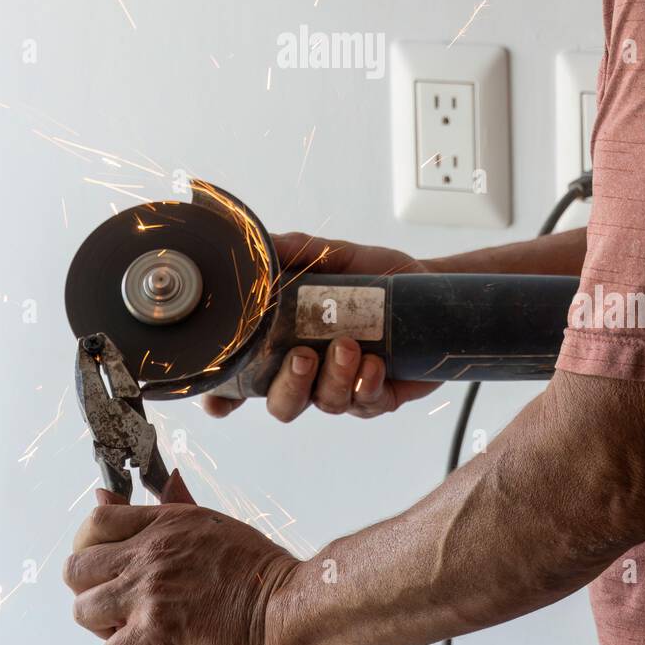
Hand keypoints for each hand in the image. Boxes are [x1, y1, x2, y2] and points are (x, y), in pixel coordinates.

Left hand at [63, 481, 297, 644]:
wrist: (284, 606)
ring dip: (102, 628)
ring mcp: (150, 592)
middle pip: (76, 568)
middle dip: (88, 590)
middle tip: (111, 603)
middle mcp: (150, 553)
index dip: (87, 546)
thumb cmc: (258, 570)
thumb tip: (166, 480)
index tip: (98, 564)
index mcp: (165, 522)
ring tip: (126, 632)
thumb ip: (178, 507)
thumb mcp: (213, 524)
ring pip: (84, 612)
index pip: (96, 523)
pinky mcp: (157, 631)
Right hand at [201, 232, 438, 422]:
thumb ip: (298, 249)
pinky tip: (374, 364)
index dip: (226, 398)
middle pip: (282, 405)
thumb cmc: (375, 277)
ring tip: (348, 344)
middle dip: (289, 387)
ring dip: (333, 377)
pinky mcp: (380, 396)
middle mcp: (313, 373)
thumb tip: (262, 239)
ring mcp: (346, 388)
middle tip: (304, 355)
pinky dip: (366, 385)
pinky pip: (366, 405)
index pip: (246, 382)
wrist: (429, 288)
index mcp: (289, 345)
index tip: (215, 401)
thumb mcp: (335, 256)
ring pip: (325, 404)